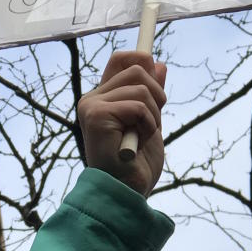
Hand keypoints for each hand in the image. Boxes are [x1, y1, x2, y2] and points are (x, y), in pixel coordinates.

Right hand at [77, 51, 166, 196]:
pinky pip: (138, 105)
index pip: (121, 60)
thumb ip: (150, 95)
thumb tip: (159, 65)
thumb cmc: (136, 165)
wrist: (126, 193)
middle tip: (152, 124)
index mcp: (103, 98)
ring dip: (153, 115)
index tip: (158, 70)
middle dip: (157, 95)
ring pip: (141, 87)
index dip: (142, 57)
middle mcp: (93, 98)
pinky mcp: (96, 115)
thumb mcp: (150, 123)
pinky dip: (148, 125)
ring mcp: (92, 106)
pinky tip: (138, 142)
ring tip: (143, 137)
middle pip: (137, 68)